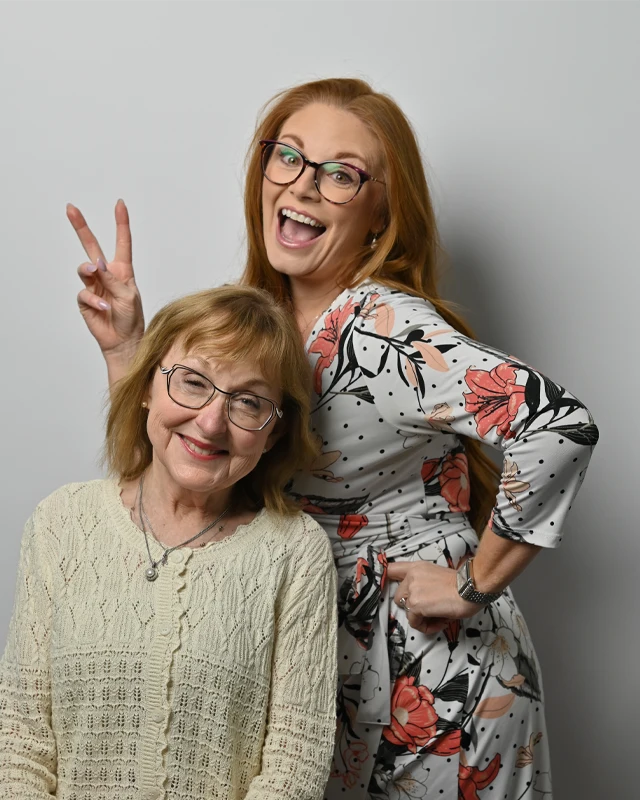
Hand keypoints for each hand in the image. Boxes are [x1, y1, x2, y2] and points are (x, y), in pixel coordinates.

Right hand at [67, 200, 144, 360]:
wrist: (124, 341)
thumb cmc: (131, 318)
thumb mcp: (128, 296)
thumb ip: (113, 279)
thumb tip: (96, 263)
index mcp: (123, 270)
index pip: (122, 242)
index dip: (121, 223)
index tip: (120, 204)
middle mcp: (107, 275)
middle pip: (91, 246)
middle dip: (81, 227)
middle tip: (71, 209)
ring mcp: (94, 286)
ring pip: (84, 267)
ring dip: (89, 269)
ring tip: (94, 272)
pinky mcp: (85, 300)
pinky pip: (84, 293)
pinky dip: (93, 299)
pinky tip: (103, 307)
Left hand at [386, 560, 482, 634]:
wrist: (471, 588)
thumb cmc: (462, 584)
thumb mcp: (438, 575)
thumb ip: (424, 582)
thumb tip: (422, 598)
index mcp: (417, 567)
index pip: (391, 569)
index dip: (386, 579)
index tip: (388, 587)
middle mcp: (411, 577)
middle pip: (399, 598)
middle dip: (413, 607)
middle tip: (432, 610)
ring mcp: (412, 591)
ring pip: (408, 612)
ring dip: (422, 618)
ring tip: (440, 617)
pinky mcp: (415, 605)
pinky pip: (414, 622)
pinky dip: (427, 627)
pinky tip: (442, 621)